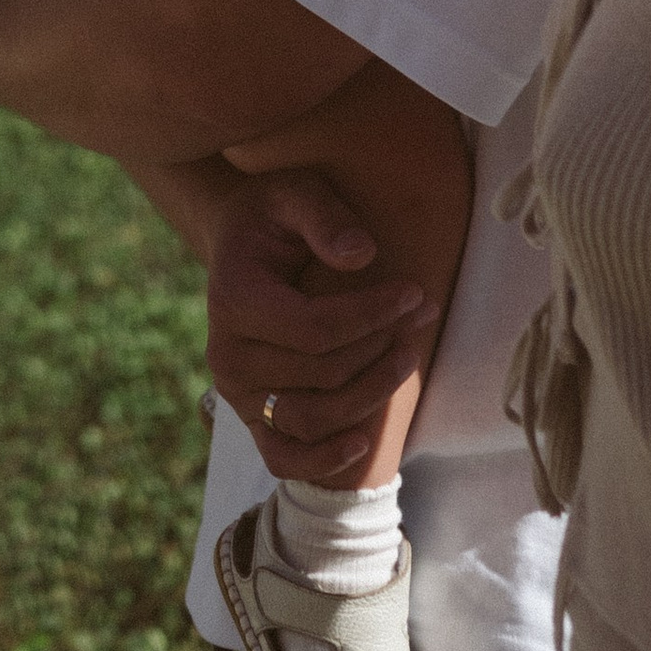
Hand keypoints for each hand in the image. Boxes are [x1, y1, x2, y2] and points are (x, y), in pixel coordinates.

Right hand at [205, 167, 438, 485]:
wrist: (238, 242)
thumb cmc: (274, 214)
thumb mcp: (297, 191)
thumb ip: (325, 216)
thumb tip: (362, 255)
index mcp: (235, 298)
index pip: (316, 329)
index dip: (373, 316)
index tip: (415, 292)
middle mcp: (228, 354)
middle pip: (323, 374)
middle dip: (383, 345)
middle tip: (423, 312)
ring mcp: (236, 392)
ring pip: (312, 418)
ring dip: (370, 394)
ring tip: (407, 356)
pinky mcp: (248, 415)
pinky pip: (282, 456)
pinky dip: (321, 460)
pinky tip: (362, 442)